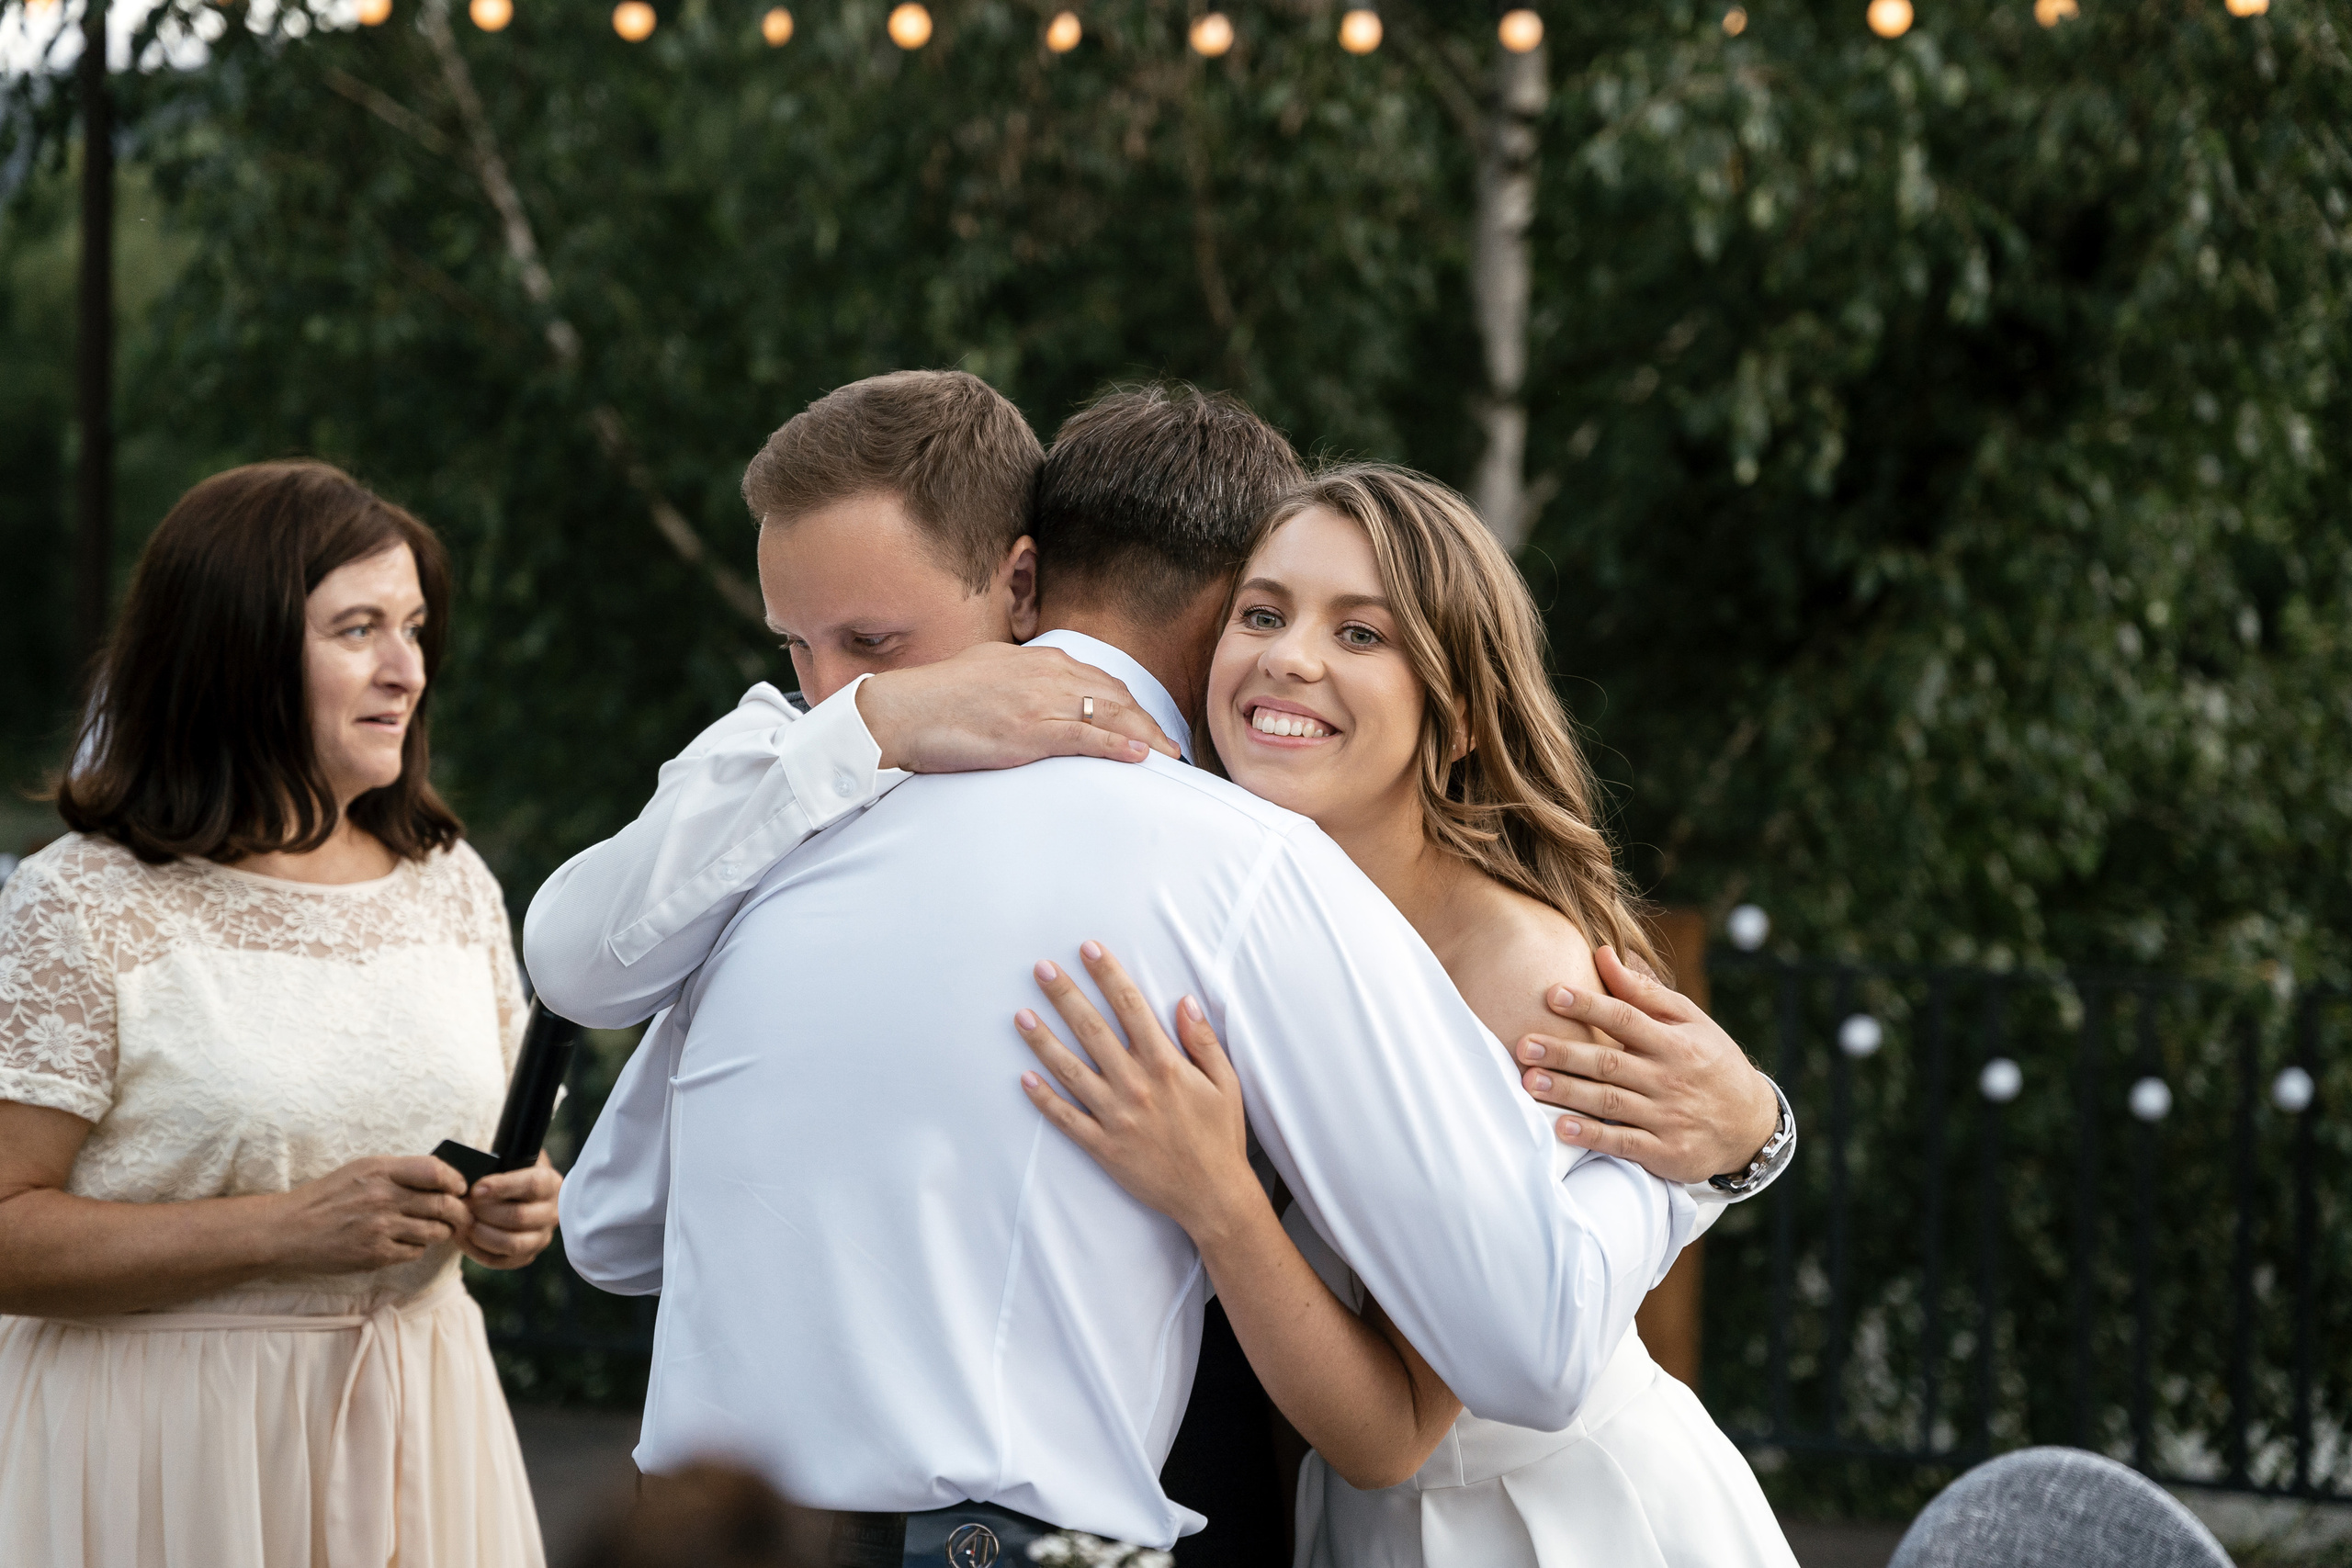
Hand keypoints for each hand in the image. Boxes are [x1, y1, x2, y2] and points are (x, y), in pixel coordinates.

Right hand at [273, 1155, 472, 1275]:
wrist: (288, 1230)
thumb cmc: (328, 1197)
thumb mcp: (361, 1170)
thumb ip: (399, 1172)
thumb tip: (443, 1177)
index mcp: (380, 1170)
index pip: (435, 1170)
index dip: (455, 1180)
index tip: (459, 1188)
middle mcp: (383, 1197)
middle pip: (443, 1204)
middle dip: (459, 1211)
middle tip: (461, 1215)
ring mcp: (380, 1227)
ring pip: (435, 1231)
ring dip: (441, 1231)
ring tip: (436, 1229)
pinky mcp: (375, 1254)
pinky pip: (414, 1252)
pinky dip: (417, 1248)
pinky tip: (406, 1243)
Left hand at [457, 1152, 561, 1269]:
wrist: (521, 1194)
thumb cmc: (511, 1173)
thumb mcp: (512, 1158)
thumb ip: (500, 1160)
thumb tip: (473, 1169)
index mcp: (550, 1183)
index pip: (532, 1185)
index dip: (502, 1186)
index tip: (476, 1188)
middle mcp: (552, 1212)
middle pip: (519, 1217)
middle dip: (485, 1212)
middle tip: (463, 1206)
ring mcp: (541, 1237)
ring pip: (512, 1243)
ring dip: (481, 1234)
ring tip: (462, 1223)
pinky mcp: (527, 1255)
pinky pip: (501, 1260)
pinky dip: (477, 1251)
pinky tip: (462, 1237)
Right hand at [857, 642, 1181, 772]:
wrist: (900, 710)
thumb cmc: (936, 697)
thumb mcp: (988, 672)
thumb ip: (1020, 679)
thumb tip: (1036, 691)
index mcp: (1038, 660)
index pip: (1100, 680)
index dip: (1130, 705)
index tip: (1147, 724)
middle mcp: (1046, 674)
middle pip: (1116, 697)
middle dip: (1148, 722)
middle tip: (1172, 747)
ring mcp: (1038, 702)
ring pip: (1109, 716)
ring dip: (1145, 736)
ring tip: (1169, 756)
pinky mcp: (1027, 731)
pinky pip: (1083, 737)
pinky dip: (1116, 746)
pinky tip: (1139, 756)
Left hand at [1014, 941, 1261, 1237]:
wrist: (1213, 1196)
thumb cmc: (1221, 1137)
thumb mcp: (1225, 1084)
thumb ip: (1202, 1041)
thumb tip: (1184, 1001)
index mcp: (1166, 1065)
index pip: (1132, 1007)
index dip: (1109, 975)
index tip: (1089, 949)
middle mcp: (1136, 1086)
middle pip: (1093, 1030)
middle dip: (1065, 995)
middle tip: (1041, 969)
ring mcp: (1116, 1117)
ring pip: (1071, 1071)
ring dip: (1043, 1041)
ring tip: (1021, 1016)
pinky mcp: (1103, 1146)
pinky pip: (1066, 1119)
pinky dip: (1044, 1099)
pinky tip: (1025, 1078)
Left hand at [1515, 946, 1780, 1184]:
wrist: (1751, 1124)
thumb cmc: (1710, 1062)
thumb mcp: (1690, 1022)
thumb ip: (1644, 992)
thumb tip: (1603, 954)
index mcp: (1675, 1042)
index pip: (1625, 1018)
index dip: (1588, 1006)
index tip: (1551, 994)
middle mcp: (1669, 1078)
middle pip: (1609, 1062)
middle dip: (1564, 1053)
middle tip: (1523, 1045)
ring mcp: (1667, 1117)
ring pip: (1610, 1102)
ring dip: (1568, 1092)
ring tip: (1529, 1082)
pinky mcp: (1665, 1152)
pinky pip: (1624, 1143)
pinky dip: (1592, 1136)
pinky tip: (1561, 1128)